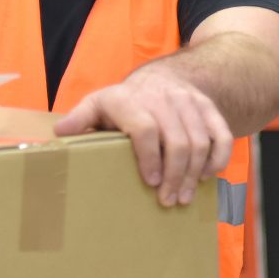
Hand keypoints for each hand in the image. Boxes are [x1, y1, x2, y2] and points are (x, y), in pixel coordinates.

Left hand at [52, 63, 232, 206]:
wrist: (163, 76)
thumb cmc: (125, 100)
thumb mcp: (98, 104)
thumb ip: (81, 119)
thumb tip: (57, 136)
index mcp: (130, 99)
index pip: (145, 128)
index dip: (148, 157)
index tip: (149, 182)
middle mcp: (162, 98)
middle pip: (177, 141)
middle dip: (175, 175)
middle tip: (168, 201)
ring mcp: (188, 102)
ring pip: (199, 141)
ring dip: (194, 174)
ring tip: (184, 197)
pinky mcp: (208, 108)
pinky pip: (221, 135)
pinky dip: (218, 159)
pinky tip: (206, 177)